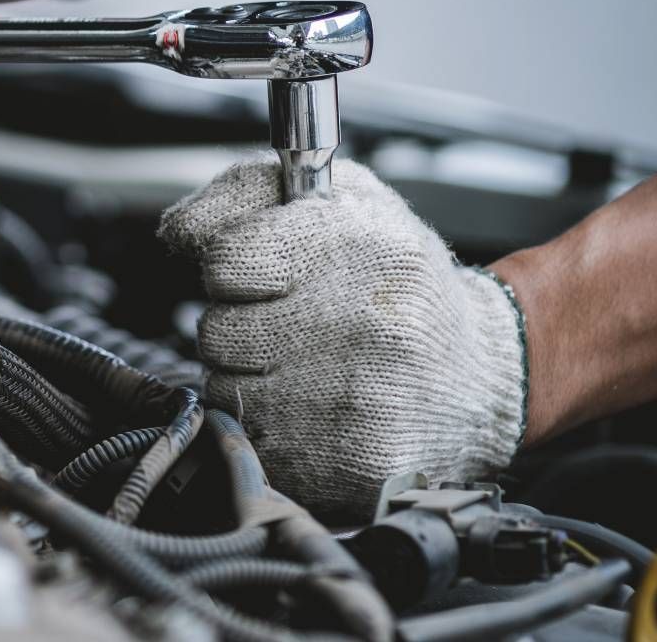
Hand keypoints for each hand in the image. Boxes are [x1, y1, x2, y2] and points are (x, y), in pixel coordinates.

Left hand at [159, 159, 527, 515]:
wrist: (481, 370)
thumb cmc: (394, 278)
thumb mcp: (335, 199)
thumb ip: (242, 194)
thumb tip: (176, 232)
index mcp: (356, 247)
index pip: (225, 262)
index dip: (231, 270)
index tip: (262, 275)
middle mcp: (360, 324)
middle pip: (216, 333)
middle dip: (239, 328)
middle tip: (291, 325)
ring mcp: (358, 399)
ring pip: (226, 392)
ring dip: (250, 380)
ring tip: (306, 364)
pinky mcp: (354, 462)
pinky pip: (255, 445)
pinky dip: (271, 429)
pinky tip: (314, 408)